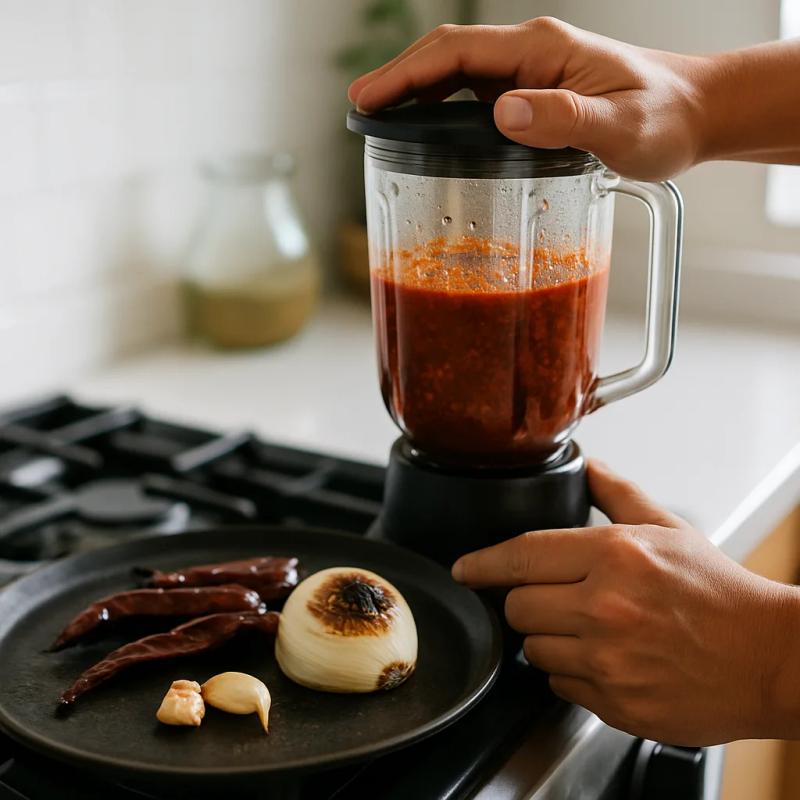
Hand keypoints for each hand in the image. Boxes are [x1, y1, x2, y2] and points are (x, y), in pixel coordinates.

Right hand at [348, 18, 708, 179]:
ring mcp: (530, 72)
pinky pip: (476, 95)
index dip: (406, 74)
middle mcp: (529, 54)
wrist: (693, 112)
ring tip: (380, 121)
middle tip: (358, 112)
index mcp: (541, 50)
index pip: (456, 53)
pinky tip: (429, 131)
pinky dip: (443, 108)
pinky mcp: (535, 92)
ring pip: (457, 75)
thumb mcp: (621, 125)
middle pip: (446, 58)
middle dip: (398, 80)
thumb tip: (503, 113)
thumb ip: (566, 116)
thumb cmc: (663, 118)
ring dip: (416, 93)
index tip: (367, 98)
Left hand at [451, 459, 799, 745]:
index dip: (482, 563)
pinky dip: (573, 674)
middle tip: (558, 600)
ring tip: (592, 631)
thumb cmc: (721, 594)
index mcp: (614, 555)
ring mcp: (609, 660)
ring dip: (549, 640)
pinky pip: (561, 687)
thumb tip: (587, 465)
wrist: (771, 659)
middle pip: (518, 607)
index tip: (465, 569)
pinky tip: (607, 659)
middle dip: (527, 602)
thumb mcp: (669, 529)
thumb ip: (618, 494)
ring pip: (534, 651)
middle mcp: (604, 607)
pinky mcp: (617, 703)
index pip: (521, 555)